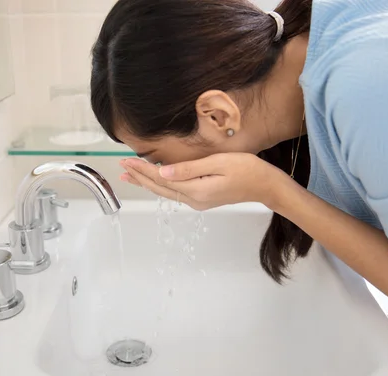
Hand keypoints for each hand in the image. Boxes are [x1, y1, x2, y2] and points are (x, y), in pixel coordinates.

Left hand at [119, 153, 287, 210]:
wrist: (266, 186)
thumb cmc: (248, 170)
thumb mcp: (218, 163)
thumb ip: (189, 169)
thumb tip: (162, 172)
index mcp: (196, 190)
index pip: (161, 179)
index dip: (142, 170)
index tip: (127, 161)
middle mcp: (194, 200)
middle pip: (159, 188)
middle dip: (139, 177)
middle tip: (121, 167)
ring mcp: (198, 201)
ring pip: (165, 191)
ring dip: (147, 182)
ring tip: (130, 175)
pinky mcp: (202, 199)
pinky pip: (175, 191)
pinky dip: (160, 184)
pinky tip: (154, 180)